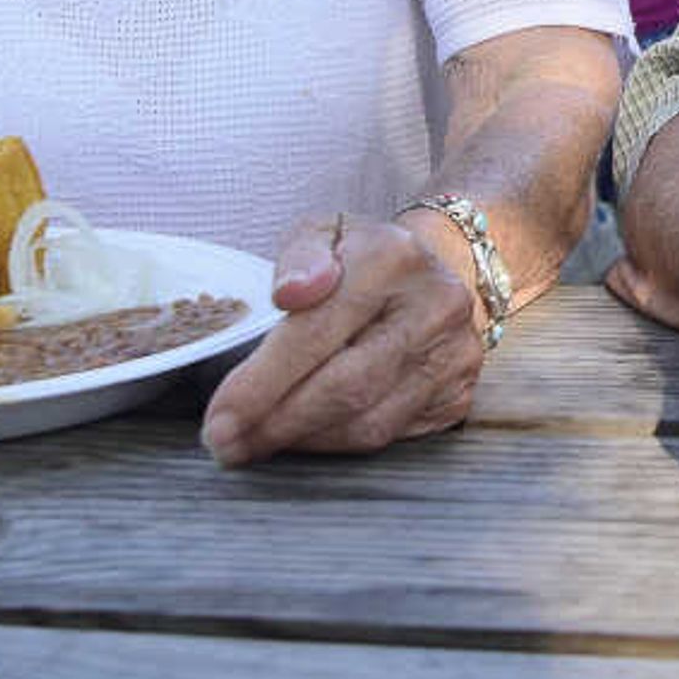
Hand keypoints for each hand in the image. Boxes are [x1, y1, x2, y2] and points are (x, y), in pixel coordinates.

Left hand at [202, 214, 485, 463]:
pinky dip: (338, 443)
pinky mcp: (458, 393)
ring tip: (257, 442)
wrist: (441, 267)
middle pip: (345, 387)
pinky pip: (390, 435)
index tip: (219, 417)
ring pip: (369, 422)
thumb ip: (298, 257)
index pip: (317, 333)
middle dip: (275, 423)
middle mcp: (433, 307)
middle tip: (227, 445)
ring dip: (304, 441)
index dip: (262, 384)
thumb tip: (289, 293)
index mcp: (392, 258)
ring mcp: (454, 355)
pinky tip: (305, 437)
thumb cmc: (363, 256)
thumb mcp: (323, 233)